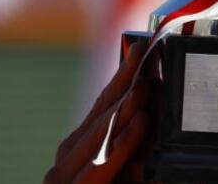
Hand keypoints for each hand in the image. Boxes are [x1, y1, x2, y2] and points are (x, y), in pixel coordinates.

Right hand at [44, 42, 153, 183]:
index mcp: (78, 148)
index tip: (142, 47)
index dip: (123, 75)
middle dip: (126, 82)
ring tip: (146, 82)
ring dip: (125, 106)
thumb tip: (153, 111)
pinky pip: (102, 164)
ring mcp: (64, 176)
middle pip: (102, 113)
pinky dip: (123, 141)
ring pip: (100, 135)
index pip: (103, 103)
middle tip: (146, 53)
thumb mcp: (122, 169)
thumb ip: (133, 146)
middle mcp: (67, 158)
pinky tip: (141, 121)